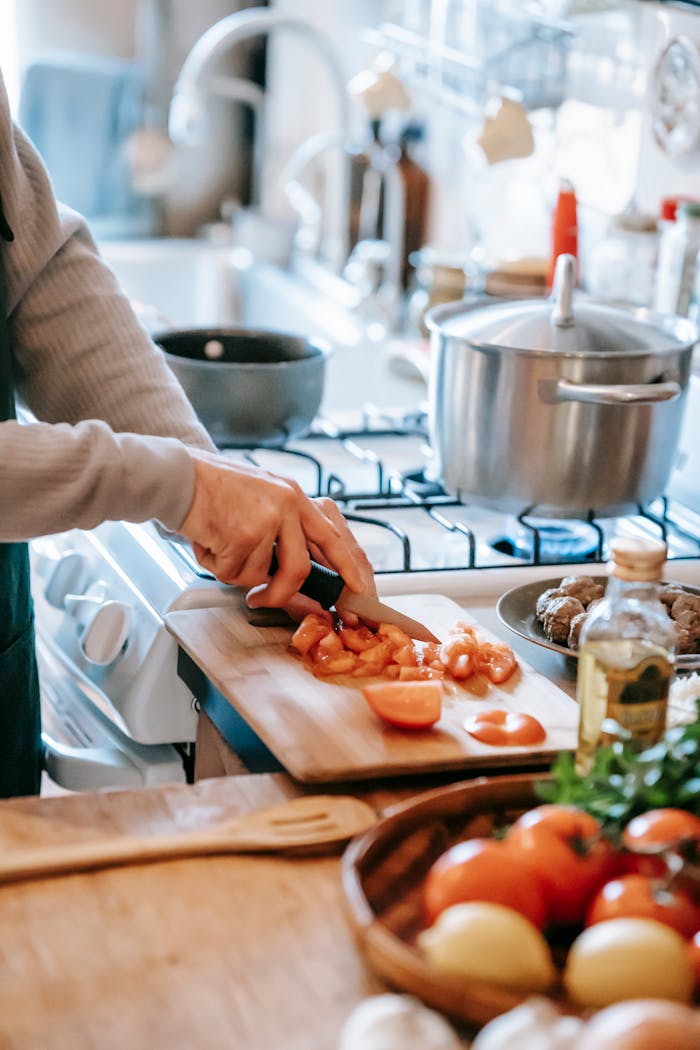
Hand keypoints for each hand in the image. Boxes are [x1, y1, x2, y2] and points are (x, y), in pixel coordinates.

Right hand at [178, 451, 374, 609]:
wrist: (178, 475)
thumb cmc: (213, 489)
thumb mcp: (262, 496)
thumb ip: (283, 528)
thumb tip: (295, 574)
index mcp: (295, 497)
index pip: (332, 538)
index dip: (348, 568)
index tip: (358, 590)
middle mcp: (287, 505)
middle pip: (300, 570)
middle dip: (279, 594)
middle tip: (260, 599)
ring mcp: (267, 520)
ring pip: (260, 576)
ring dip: (234, 571)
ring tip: (218, 545)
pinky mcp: (243, 534)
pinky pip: (233, 572)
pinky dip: (215, 565)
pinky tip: (206, 541)